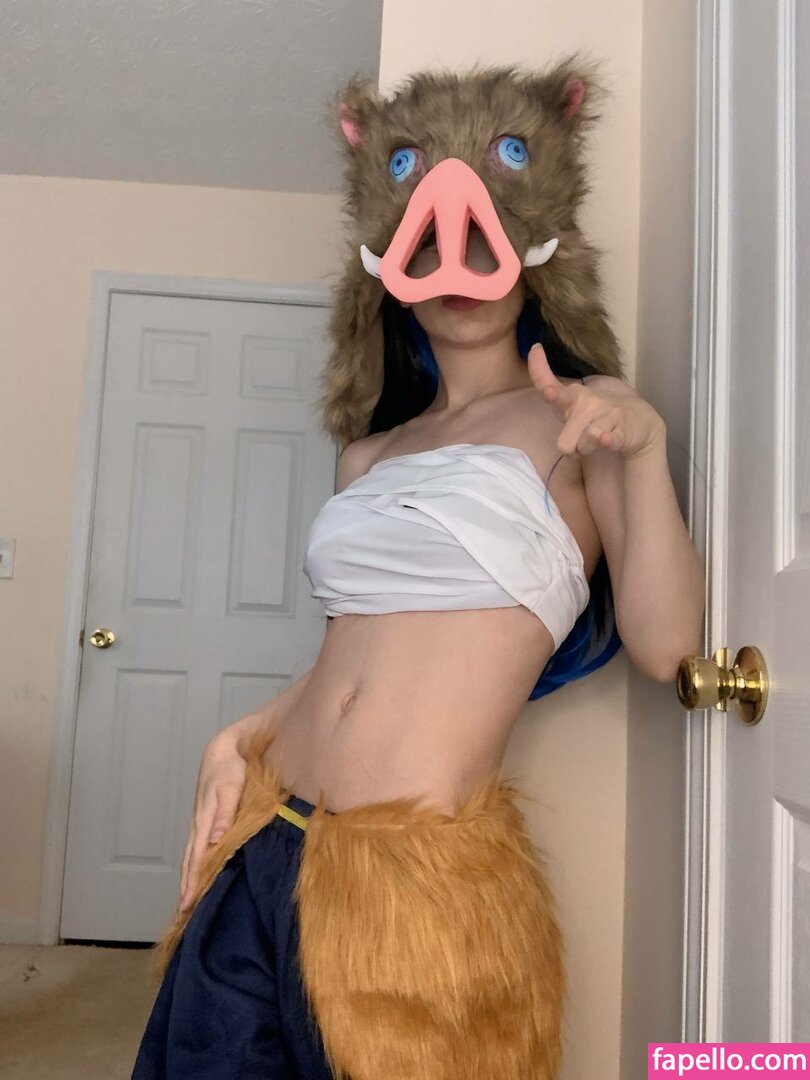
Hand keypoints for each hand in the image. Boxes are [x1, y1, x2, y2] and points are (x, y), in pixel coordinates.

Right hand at [178, 717, 257, 911]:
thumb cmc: (231, 768)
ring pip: (192, 856)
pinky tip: (198, 872)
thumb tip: (214, 842)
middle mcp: (199, 825)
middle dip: (187, 887)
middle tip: (183, 914)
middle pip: (190, 862)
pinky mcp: (206, 818)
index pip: (196, 859)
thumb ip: (225, 814)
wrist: (224, 749)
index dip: (193, 882)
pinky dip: (195, 864)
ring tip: (187, 901)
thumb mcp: (231, 787)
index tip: (188, 905)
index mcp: (204, 821)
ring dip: (189, 878)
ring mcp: (201, 822)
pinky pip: (197, 847)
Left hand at [528, 343, 665, 459]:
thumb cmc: (599, 415)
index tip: (536, 348)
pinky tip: (607, 438)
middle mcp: (588, 403)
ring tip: (598, 440)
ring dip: (588, 450)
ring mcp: (607, 414)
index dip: (538, 369)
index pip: (548, 383)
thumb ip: (555, 398)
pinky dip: (606, 440)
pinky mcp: (623, 429)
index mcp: (573, 397)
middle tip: (583, 439)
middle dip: (572, 449)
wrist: (640, 421)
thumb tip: (541, 380)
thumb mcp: (574, 407)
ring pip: (583, 445)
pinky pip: (608, 438)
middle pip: (564, 444)